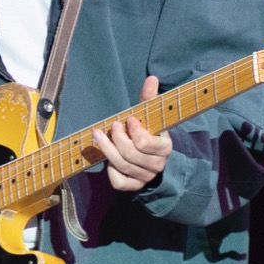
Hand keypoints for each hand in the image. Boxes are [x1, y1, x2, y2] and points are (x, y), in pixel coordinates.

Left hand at [92, 75, 171, 191]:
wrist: (152, 156)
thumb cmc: (149, 131)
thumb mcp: (151, 116)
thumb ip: (149, 99)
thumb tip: (151, 78)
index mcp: (165, 148)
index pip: (145, 143)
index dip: (134, 131)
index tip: (128, 119)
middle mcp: (157, 165)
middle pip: (130, 154)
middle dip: (115, 138)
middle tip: (111, 126)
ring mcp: (145, 177)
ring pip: (122, 165)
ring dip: (107, 149)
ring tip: (98, 135)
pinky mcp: (133, 186)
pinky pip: (118, 182)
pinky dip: (111, 171)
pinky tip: (108, 160)